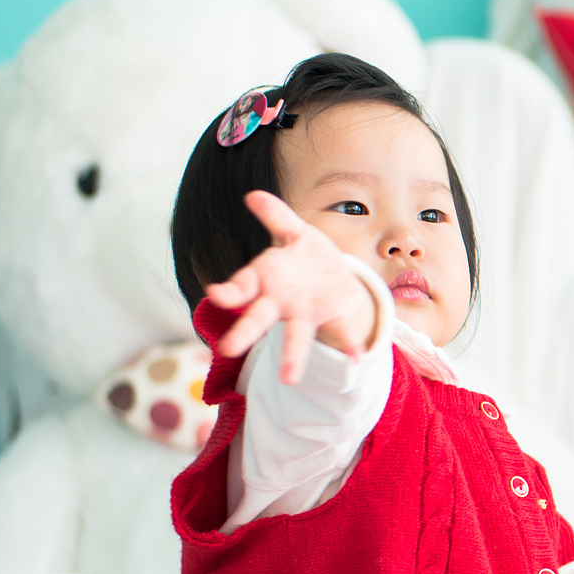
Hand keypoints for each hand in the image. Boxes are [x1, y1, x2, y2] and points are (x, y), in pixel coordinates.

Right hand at [205, 190, 377, 383]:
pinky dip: (349, 343)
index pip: (243, 286)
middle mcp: (281, 303)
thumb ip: (276, 217)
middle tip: (229, 349)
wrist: (336, 277)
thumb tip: (253, 195)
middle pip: (259, 318)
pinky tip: (358, 355)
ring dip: (294, 357)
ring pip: (297, 335)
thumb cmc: (306, 256)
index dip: (230, 291)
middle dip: (245, 332)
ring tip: (290, 379)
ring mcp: (306, 314)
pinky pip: (342, 331)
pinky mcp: (333, 317)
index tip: (216, 294)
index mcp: (266, 279)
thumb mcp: (294, 233)